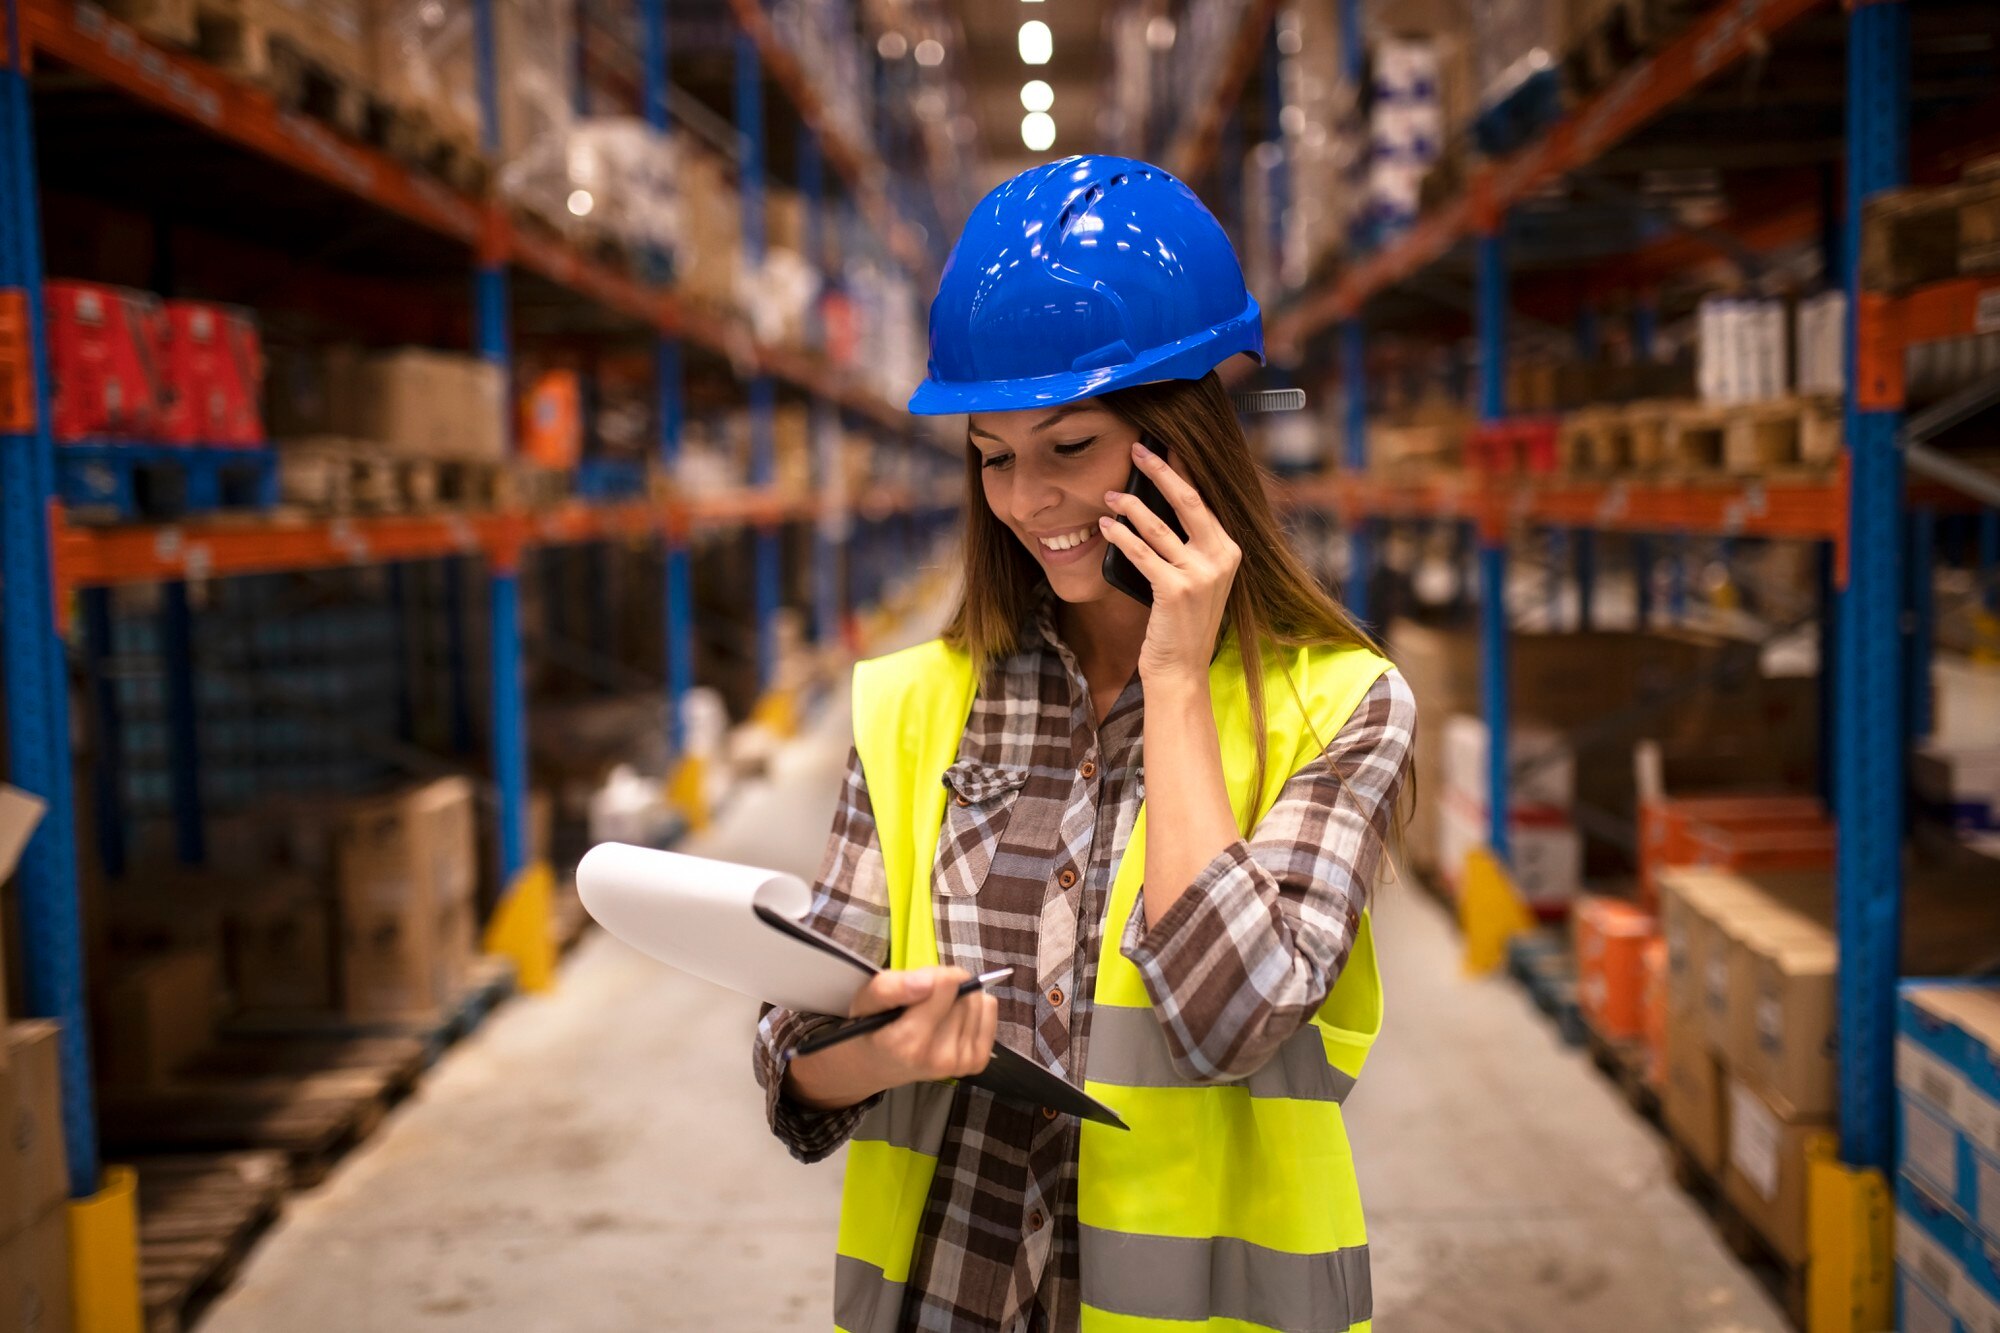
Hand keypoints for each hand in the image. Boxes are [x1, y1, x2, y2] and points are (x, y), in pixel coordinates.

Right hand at [848, 967, 998, 1086]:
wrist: (879, 1064)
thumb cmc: (872, 1027)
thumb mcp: (866, 1000)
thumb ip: (891, 987)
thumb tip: (930, 981)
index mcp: (909, 1042)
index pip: (946, 984)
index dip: (931, 975)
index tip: (916, 985)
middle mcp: (940, 1058)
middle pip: (964, 992)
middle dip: (945, 988)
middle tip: (921, 1002)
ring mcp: (961, 1062)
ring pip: (978, 1001)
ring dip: (958, 999)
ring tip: (933, 1013)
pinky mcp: (977, 1061)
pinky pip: (990, 1011)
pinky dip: (975, 1008)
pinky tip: (952, 1019)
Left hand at [1099, 441, 1240, 683]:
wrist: (1181, 671)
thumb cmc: (1180, 624)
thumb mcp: (1195, 580)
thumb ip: (1186, 546)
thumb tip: (1152, 506)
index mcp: (1229, 551)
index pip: (1203, 500)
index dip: (1181, 470)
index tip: (1162, 447)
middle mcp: (1220, 558)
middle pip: (1187, 500)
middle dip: (1159, 470)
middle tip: (1136, 451)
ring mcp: (1200, 575)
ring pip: (1158, 526)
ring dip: (1129, 505)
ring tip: (1109, 496)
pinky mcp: (1176, 590)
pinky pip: (1142, 552)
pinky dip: (1120, 536)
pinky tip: (1106, 526)